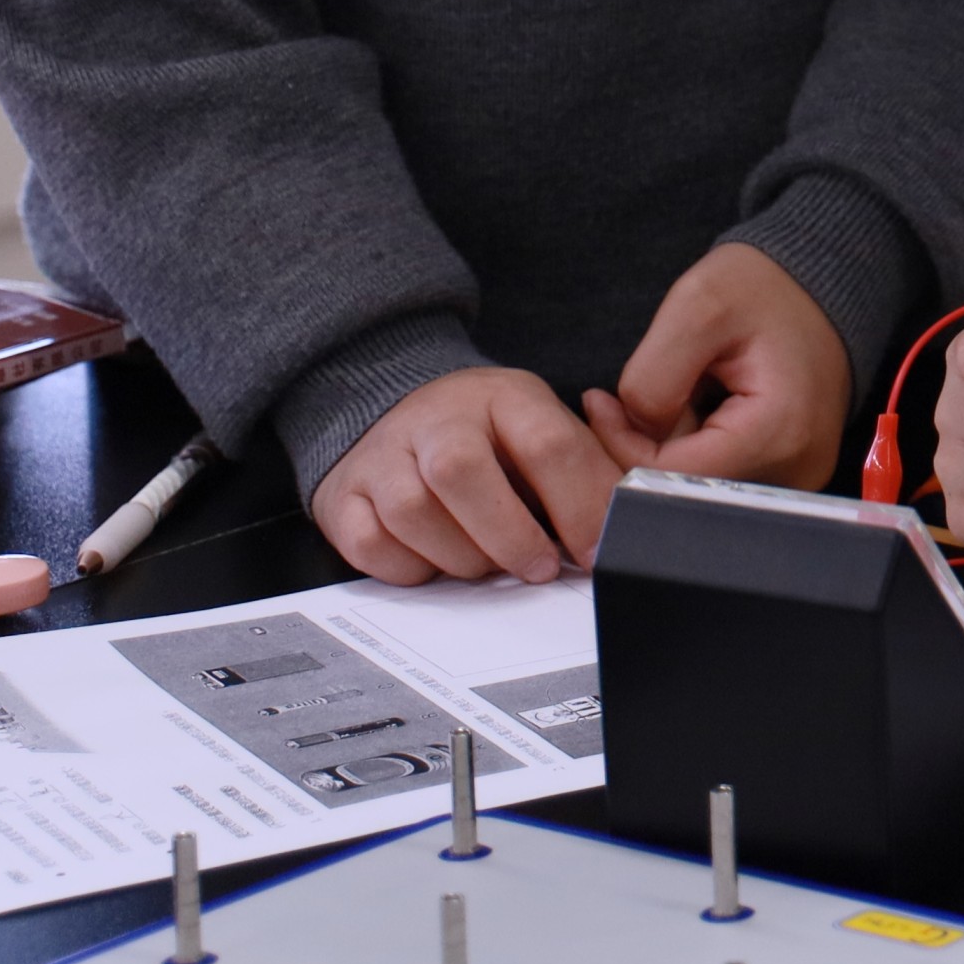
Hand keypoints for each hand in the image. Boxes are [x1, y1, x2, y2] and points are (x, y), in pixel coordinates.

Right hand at [313, 366, 622, 585]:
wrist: (398, 414)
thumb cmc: (487, 436)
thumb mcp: (543, 432)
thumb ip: (584, 473)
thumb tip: (619, 527)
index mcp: (502, 395)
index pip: (546, 442)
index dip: (578, 504)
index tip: (594, 550)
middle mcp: (436, 418)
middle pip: (462, 473)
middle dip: (509, 536)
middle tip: (537, 567)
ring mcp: (382, 455)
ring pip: (412, 514)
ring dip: (460, 556)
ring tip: (487, 562)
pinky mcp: (343, 496)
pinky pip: (370, 545)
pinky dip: (410, 568)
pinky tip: (437, 560)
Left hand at [580, 242, 852, 490]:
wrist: (819, 286)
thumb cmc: (762, 288)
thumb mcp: (696, 307)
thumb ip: (653, 378)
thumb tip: (635, 434)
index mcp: (778, 434)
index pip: (672, 475)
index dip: (623, 444)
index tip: (600, 402)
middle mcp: (795, 473)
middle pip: (686, 490)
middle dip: (644, 449)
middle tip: (624, 400)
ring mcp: (797, 480)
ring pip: (700, 489)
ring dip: (670, 450)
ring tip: (676, 395)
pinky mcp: (790, 475)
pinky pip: (722, 479)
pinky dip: (695, 451)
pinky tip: (696, 411)